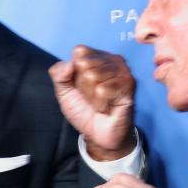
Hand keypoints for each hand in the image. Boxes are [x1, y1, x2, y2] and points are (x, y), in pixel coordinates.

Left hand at [49, 45, 135, 160]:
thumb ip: (59, 74)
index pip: (79, 52)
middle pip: (85, 64)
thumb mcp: (64, 92)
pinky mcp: (129, 86)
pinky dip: (100, 103)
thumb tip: (69, 63)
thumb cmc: (84, 111)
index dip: (74, 72)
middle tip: (92, 96)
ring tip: (99, 102)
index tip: (81, 86)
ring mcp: (123, 72)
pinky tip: (106, 107)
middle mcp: (113, 60)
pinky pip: (103, 90)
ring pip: (93, 76)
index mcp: (97, 57)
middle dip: (83, 86)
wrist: (98, 135)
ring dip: (91, 96)